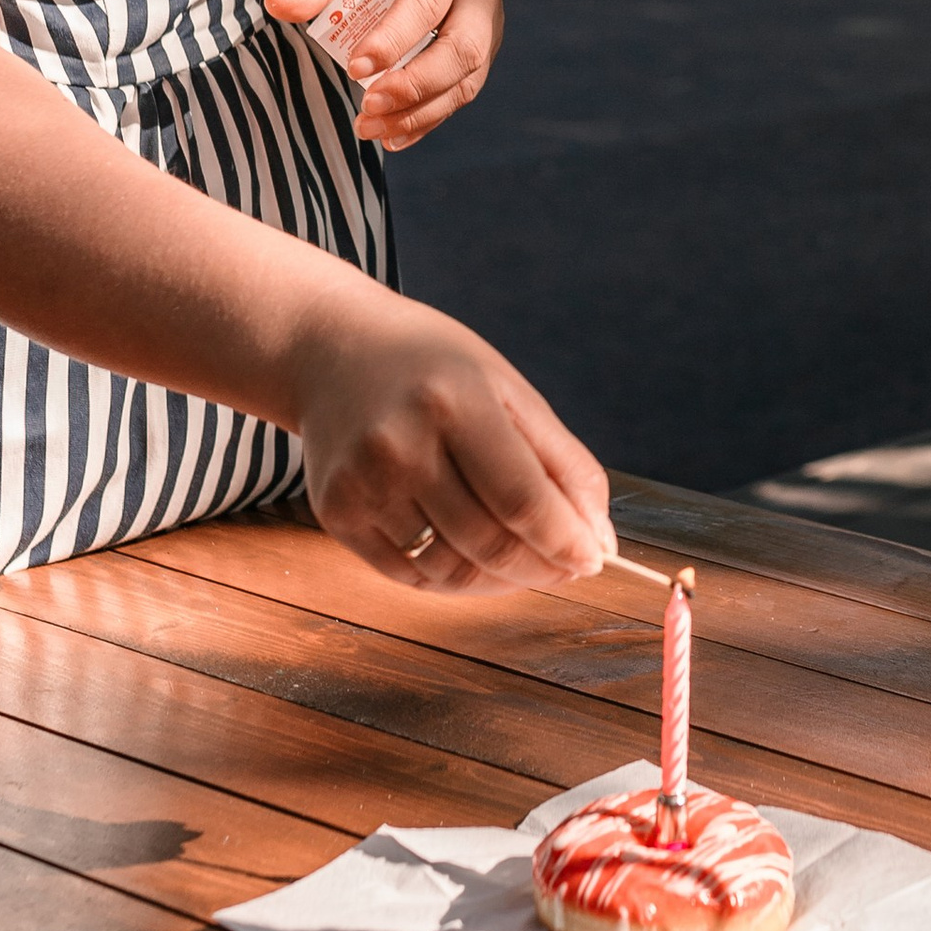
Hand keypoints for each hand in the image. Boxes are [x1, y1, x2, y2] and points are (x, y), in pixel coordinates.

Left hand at [268, 0, 502, 150]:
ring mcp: (489, 28)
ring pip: (466, 79)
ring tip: (370, 127)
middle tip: (367, 106)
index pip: (425, 3)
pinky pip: (461, 94)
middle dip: (414, 84)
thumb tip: (276, 4)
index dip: (392, 39)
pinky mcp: (485, 56)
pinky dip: (426, 119)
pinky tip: (392, 136)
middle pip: (461, 48)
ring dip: (418, 111)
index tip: (353, 68)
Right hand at [294, 279, 616, 593]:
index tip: (592, 560)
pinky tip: (475, 560)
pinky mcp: (335, 513)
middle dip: (540, 567)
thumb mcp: (508, 390)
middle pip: (488, 542)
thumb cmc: (435, 369)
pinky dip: (452, 580)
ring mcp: (361, 483)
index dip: (564, 541)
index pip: (521, 499)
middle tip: (566, 566)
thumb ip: (562, 463)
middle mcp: (400, 445)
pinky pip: (408, 574)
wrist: (332, 350)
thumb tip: (599, 541)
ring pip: (448, 571)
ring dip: (499, 581)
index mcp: (454, 402)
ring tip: (524, 563)